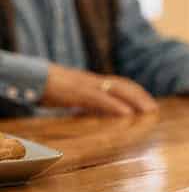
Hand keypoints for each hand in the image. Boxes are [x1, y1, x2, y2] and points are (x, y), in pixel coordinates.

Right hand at [40, 63, 157, 115]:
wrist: (30, 77)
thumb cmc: (48, 88)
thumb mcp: (70, 95)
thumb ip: (85, 101)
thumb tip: (97, 111)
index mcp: (92, 81)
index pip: (120, 84)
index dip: (136, 92)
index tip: (148, 103)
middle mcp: (93, 80)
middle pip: (124, 85)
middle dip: (141, 96)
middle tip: (154, 109)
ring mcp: (86, 84)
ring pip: (117, 89)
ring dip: (135, 100)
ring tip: (148, 111)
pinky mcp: (77, 91)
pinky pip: (99, 98)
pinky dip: (115, 106)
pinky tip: (126, 114)